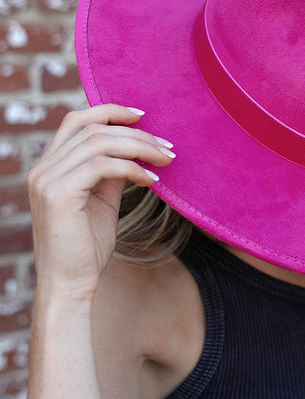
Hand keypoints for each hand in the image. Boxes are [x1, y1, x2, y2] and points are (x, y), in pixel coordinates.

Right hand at [27, 104, 174, 301]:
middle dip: (135, 132)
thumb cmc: (86, 249)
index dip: (110, 111)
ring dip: (139, 147)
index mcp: (49, 167)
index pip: (76, 121)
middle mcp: (42, 169)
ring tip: (166, 159)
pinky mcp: (58, 195)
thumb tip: (135, 149)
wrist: (69, 286)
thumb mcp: (102, 202)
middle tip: (167, 146)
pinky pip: (102, 166)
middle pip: (91, 127)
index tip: (144, 117)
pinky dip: (132, 168)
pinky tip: (153, 180)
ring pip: (99, 143)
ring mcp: (47, 180)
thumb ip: (112, 173)